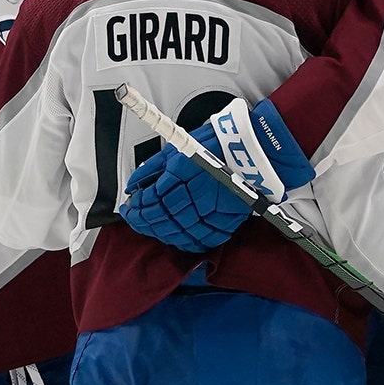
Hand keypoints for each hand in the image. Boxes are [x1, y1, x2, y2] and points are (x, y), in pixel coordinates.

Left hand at [119, 98, 313, 251]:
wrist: (254, 149)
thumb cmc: (217, 143)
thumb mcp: (179, 146)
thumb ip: (153, 168)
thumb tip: (134, 186)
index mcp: (182, 173)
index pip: (150, 200)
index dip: (136, 208)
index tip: (129, 208)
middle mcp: (196, 195)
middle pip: (162, 218)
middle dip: (144, 221)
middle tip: (136, 219)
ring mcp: (213, 211)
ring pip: (179, 232)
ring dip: (162, 232)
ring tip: (153, 228)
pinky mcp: (228, 221)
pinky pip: (203, 239)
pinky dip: (187, 241)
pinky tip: (178, 237)